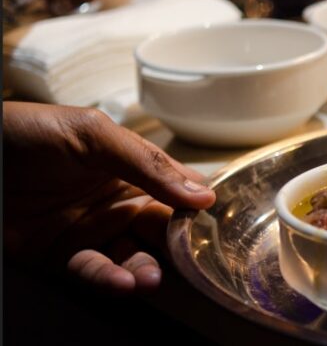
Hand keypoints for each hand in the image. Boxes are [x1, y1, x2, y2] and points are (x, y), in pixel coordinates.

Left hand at [2, 102, 214, 294]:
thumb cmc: (29, 131)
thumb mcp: (93, 134)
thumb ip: (147, 163)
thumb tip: (202, 195)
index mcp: (132, 168)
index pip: (177, 192)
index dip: (195, 209)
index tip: (211, 226)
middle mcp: (117, 201)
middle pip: (161, 230)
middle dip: (176, 247)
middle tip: (188, 259)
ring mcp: (91, 230)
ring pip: (133, 256)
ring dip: (147, 269)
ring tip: (151, 278)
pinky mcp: (61, 257)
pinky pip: (94, 271)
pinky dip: (110, 279)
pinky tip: (124, 282)